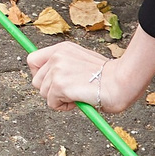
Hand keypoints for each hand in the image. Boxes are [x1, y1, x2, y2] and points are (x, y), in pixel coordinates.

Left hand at [24, 27, 154, 113]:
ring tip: (77, 96)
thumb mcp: (83, 62)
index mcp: (62, 48)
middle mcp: (57, 56)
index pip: (33, 59)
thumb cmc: (110, 76)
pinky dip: (64, 107)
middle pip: (36, 81)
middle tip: (69, 93)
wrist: (122, 81)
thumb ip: (66, 67)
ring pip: (44, 94)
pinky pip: (52, 103)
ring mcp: (57, 70)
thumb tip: (52, 81)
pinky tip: (79, 100)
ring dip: (58, 100)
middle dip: (49, 91)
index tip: (49, 84)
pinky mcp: (59, 85)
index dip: (38, 74)